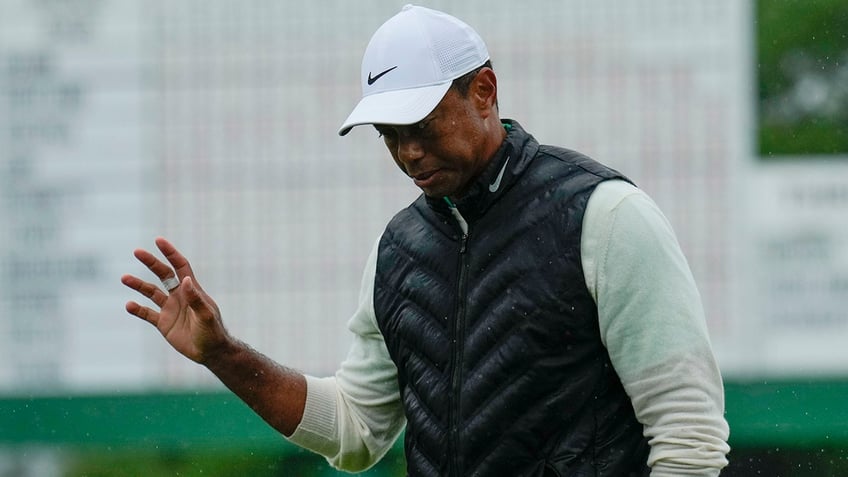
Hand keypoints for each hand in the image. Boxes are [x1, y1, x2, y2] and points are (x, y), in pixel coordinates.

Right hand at [121, 237, 226, 363]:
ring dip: (138, 285)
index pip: (180, 266)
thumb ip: (195, 298)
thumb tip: (185, 279)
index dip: (170, 253)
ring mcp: (170, 309)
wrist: (210, 352)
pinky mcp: (163, 323)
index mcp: (191, 290)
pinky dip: (138, 309)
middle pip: (163, 275)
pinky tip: (129, 305)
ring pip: (151, 292)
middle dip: (151, 263)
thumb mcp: (205, 315)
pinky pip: (147, 314)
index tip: (159, 240)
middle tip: (137, 251)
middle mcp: (179, 296)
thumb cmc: (213, 332)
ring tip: (124, 278)